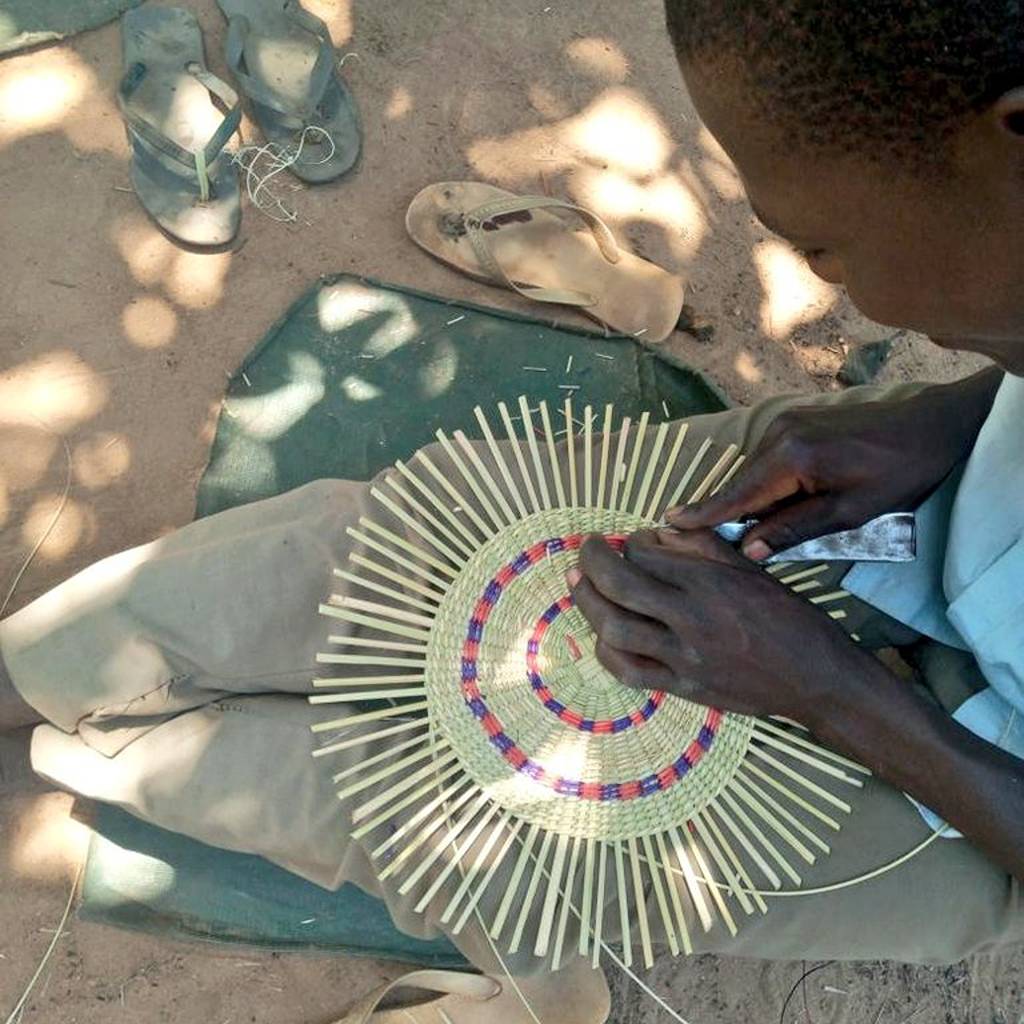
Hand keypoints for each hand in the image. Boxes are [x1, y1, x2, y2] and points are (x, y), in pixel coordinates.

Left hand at [567, 528, 873, 721]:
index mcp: (711, 583)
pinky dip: (606, 649)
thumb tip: (659, 530)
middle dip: (592, 562)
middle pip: (619, 586)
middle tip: (587, 550)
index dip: (631, 541)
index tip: (633, 541)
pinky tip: (601, 633)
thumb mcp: (753, 570)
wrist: (816, 679)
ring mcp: (683, 657)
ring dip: (587, 602)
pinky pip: (628, 671)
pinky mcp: (682, 688)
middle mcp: (692, 619)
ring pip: (615, 628)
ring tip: (579, 583)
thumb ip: (704, 548)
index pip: (646, 553)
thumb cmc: (789, 618)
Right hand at [667, 368, 1001, 559]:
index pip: (737, 494)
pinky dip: (762, 485)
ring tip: (734, 532)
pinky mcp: (795, 422)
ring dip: (747, 501)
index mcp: (791, 457)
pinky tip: (769, 505)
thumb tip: (749, 550)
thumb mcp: (852, 512)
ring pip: (752, 473)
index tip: (667, 524)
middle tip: (695, 543)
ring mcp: (786, 423)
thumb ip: (796, 529)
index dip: (703, 513)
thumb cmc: (901, 472)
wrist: (935, 425)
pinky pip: (766, 461)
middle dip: (724, 514)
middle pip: (740, 484)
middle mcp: (779, 434)